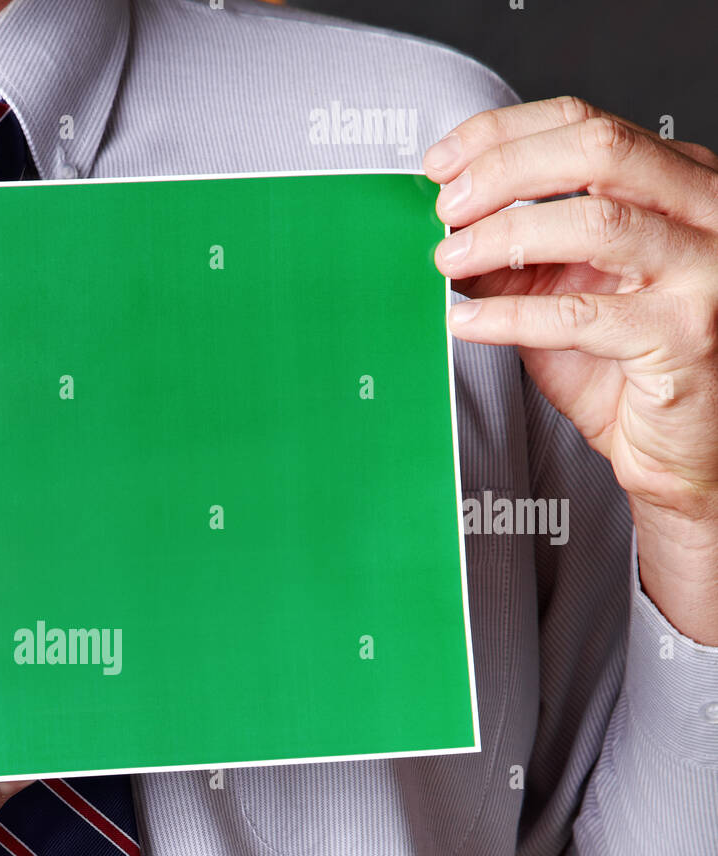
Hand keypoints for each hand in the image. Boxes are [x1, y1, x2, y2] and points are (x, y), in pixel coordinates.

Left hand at [424, 96, 717, 642]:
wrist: (681, 453)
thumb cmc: (626, 372)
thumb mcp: (563, 296)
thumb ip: (518, 260)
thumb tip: (446, 232)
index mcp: (681, 184)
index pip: (588, 126)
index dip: (504, 135)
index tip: (441, 162)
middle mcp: (706, 212)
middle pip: (599, 153)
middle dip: (505, 171)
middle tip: (445, 208)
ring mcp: (704, 271)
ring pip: (595, 223)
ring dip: (503, 237)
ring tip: (448, 260)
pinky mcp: (684, 335)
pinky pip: (582, 315)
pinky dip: (511, 317)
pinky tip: (465, 322)